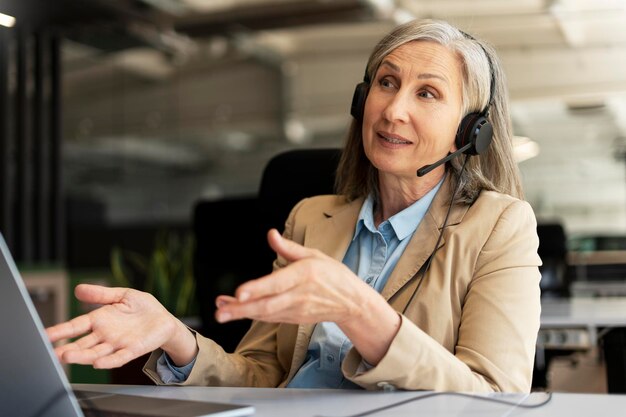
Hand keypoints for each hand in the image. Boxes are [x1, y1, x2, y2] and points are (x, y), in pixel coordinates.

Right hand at [46, 284, 196, 368]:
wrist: (165, 320)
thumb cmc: (144, 308)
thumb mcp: (122, 295)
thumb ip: (101, 294)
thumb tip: (78, 289)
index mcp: (101, 320)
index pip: (77, 326)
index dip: (61, 331)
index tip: (44, 335)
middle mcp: (105, 335)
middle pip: (82, 343)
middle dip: (68, 348)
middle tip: (52, 352)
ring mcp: (118, 344)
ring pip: (96, 352)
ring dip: (82, 356)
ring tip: (67, 357)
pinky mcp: (132, 349)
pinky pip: (118, 357)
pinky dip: (108, 361)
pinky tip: (97, 363)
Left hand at [215, 229, 370, 325]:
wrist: (351, 302)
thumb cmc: (333, 275)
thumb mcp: (314, 255)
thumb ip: (288, 248)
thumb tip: (271, 234)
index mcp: (305, 275)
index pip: (277, 284)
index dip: (257, 289)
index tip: (239, 292)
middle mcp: (299, 295)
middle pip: (267, 305)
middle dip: (242, 309)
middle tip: (220, 312)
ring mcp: (297, 310)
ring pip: (266, 314)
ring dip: (242, 313)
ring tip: (221, 311)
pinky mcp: (294, 318)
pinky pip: (270, 317)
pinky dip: (252, 315)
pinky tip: (236, 310)